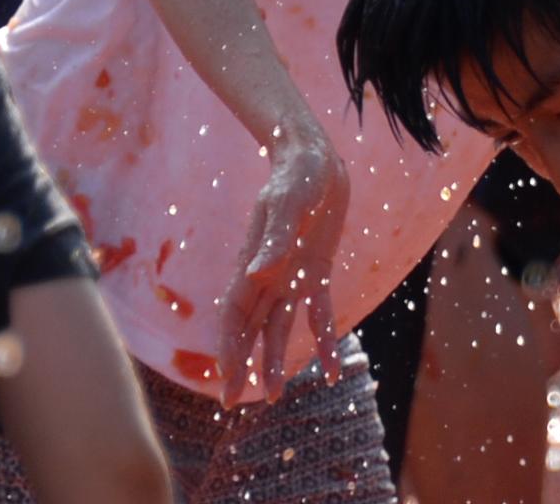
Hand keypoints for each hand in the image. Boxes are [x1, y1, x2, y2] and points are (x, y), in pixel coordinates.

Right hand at [221, 125, 347, 404]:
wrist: (313, 157)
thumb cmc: (296, 175)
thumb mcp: (287, 202)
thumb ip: (275, 238)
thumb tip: (256, 274)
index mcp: (252, 265)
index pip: (235, 318)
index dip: (230, 352)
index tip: (227, 386)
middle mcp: (267, 277)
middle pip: (250, 330)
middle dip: (242, 365)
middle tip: (235, 403)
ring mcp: (291, 276)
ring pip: (279, 328)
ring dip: (275, 359)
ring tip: (276, 394)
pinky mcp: (317, 273)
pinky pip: (318, 313)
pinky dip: (324, 339)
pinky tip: (332, 367)